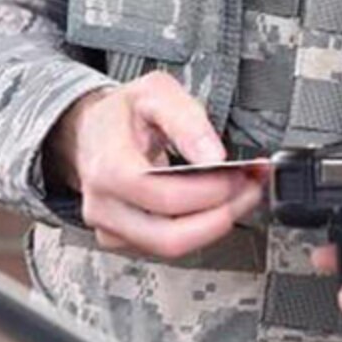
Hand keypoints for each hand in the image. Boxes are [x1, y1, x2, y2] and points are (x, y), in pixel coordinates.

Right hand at [43, 73, 264, 259]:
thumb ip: (187, 120)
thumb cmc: (123, 112)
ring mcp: (109, 226)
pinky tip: (214, 205)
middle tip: (249, 190)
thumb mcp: (156, 93)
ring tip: (239, 195)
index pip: (164, 197)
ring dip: (213, 225)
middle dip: (220, 216)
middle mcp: (104, 205)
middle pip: (168, 236)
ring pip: (169, 248)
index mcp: (109, 167)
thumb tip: (214, 155)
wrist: (91, 129)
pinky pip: (164, 246)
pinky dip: (197, 229)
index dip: (209, 191)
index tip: (239, 175)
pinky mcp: (120, 238)